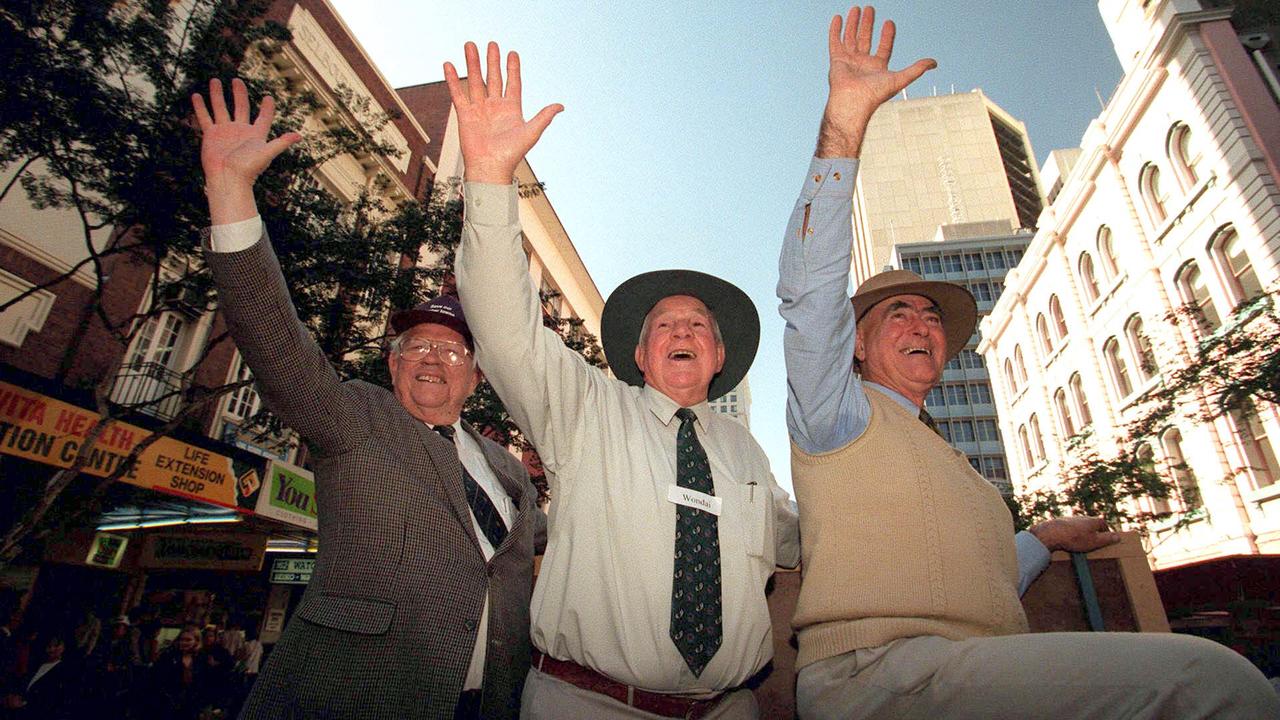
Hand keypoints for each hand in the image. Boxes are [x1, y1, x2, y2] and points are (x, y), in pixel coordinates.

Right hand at [190, 78, 300, 223]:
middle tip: (236, 80)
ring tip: (215, 80)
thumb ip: (281, 142)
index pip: (263, 117)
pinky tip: (196, 95)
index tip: (268, 97)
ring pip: (221, 108)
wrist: (228, 179)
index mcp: (256, 134)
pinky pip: (205, 117)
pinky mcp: (211, 135)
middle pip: (241, 107)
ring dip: (218, 95)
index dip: (267, 108)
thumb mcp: (267, 153)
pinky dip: (200, 107)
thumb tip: (299, 136)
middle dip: (239, 93)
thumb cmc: (249, 169)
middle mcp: (240, 131)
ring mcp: (225, 131)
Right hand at [443, 42, 562, 183]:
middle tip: (491, 43)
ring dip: (472, 63)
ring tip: (470, 45)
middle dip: (492, 61)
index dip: (513, 68)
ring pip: (475, 81)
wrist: (490, 168)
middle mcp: (495, 107)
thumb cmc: (512, 154)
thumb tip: (561, 106)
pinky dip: (453, 79)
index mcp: (511, 109)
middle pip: (493, 78)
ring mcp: (479, 109)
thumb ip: (544, 117)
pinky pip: (458, 93)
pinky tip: (449, 65)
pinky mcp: (465, 114)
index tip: (512, 53)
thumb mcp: (531, 132)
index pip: (513, 83)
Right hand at [817, 6, 935, 157]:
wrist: (853, 103)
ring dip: (853, 23)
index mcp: (877, 67)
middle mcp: (863, 63)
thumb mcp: (900, 78)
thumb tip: (934, 63)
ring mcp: (849, 61)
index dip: (887, 35)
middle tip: (870, 9)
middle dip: (868, 24)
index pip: (884, 47)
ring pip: (851, 37)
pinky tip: (838, 18)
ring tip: (856, 8)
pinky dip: (836, 30)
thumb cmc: (875, 94)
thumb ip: (916, 69)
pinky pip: (835, 42)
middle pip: (866, 38)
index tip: (889, 22)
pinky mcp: (837, 60)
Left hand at [1029, 516, 1120, 552]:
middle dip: (1093, 536)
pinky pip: (1071, 531)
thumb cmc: (1075, 538)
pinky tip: (1069, 543)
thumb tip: (1118, 537)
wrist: (1052, 533)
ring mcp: (1073, 519)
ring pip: (1081, 528)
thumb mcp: (1095, 541)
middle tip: (1093, 546)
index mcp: (1094, 520)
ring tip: (1080, 546)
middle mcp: (1084, 517)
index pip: (1104, 526)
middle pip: (1092, 527)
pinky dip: (1072, 536)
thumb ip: (1107, 539)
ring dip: (1082, 536)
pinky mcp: (1063, 523)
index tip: (1105, 543)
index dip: (1106, 535)